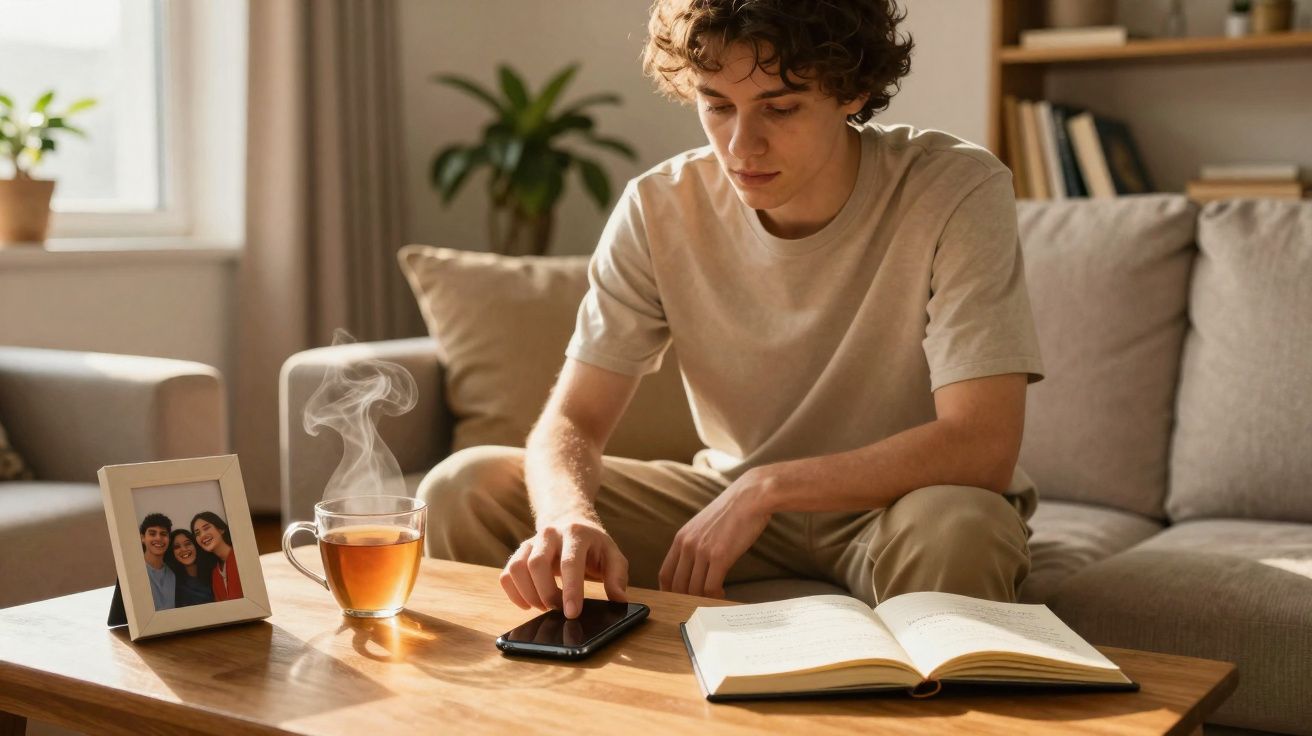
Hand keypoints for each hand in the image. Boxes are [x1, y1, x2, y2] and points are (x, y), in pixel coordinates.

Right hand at [500, 514, 628, 618]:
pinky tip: (529, 603)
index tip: (572, 614)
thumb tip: (619, 600)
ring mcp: (531, 542)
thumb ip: (617, 576)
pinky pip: (507, 574)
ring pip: (517, 568)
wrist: (570, 521)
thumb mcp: (613, 556)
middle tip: (559, 611)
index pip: (570, 563)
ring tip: (545, 606)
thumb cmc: (594, 545)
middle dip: (546, 594)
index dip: (570, 590)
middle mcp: (550, 534)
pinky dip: (514, 593)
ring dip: (529, 594)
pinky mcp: (519, 552)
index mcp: (576, 533)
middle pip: (537, 564)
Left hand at [659, 468, 773, 597]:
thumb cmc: (734, 510)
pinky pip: (711, 587)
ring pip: (693, 589)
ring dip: (703, 600)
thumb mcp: (705, 525)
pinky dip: (715, 597)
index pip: (665, 573)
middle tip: (699, 606)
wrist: (751, 496)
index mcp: (681, 537)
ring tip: (714, 600)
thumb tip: (697, 563)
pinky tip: (723, 594)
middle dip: (686, 600)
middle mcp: (687, 545)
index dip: (669, 591)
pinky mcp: (719, 556)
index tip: (677, 600)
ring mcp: (702, 551)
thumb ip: (697, 542)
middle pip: (677, 585)